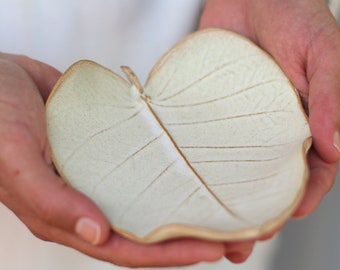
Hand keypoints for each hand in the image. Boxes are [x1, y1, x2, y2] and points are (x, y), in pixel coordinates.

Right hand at [0, 53, 225, 266]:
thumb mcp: (16, 160)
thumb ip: (53, 200)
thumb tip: (97, 233)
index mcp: (68, 215)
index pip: (127, 248)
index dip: (170, 253)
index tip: (212, 249)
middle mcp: (90, 200)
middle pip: (148, 229)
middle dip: (192, 236)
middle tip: (238, 236)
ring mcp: (103, 174)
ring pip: (152, 198)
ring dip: (189, 205)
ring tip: (229, 204)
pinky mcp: (110, 149)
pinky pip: (145, 164)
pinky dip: (171, 170)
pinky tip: (197, 167)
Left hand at [200, 0, 339, 261]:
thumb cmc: (295, 15)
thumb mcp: (323, 54)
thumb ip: (330, 98)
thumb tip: (335, 148)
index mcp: (303, 124)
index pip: (305, 175)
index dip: (293, 203)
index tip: (274, 225)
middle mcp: (269, 130)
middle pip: (262, 183)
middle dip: (251, 216)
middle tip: (234, 246)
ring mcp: (237, 123)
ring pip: (230, 171)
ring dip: (219, 201)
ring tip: (204, 230)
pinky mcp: (210, 110)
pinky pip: (201, 141)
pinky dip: (193, 165)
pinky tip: (182, 184)